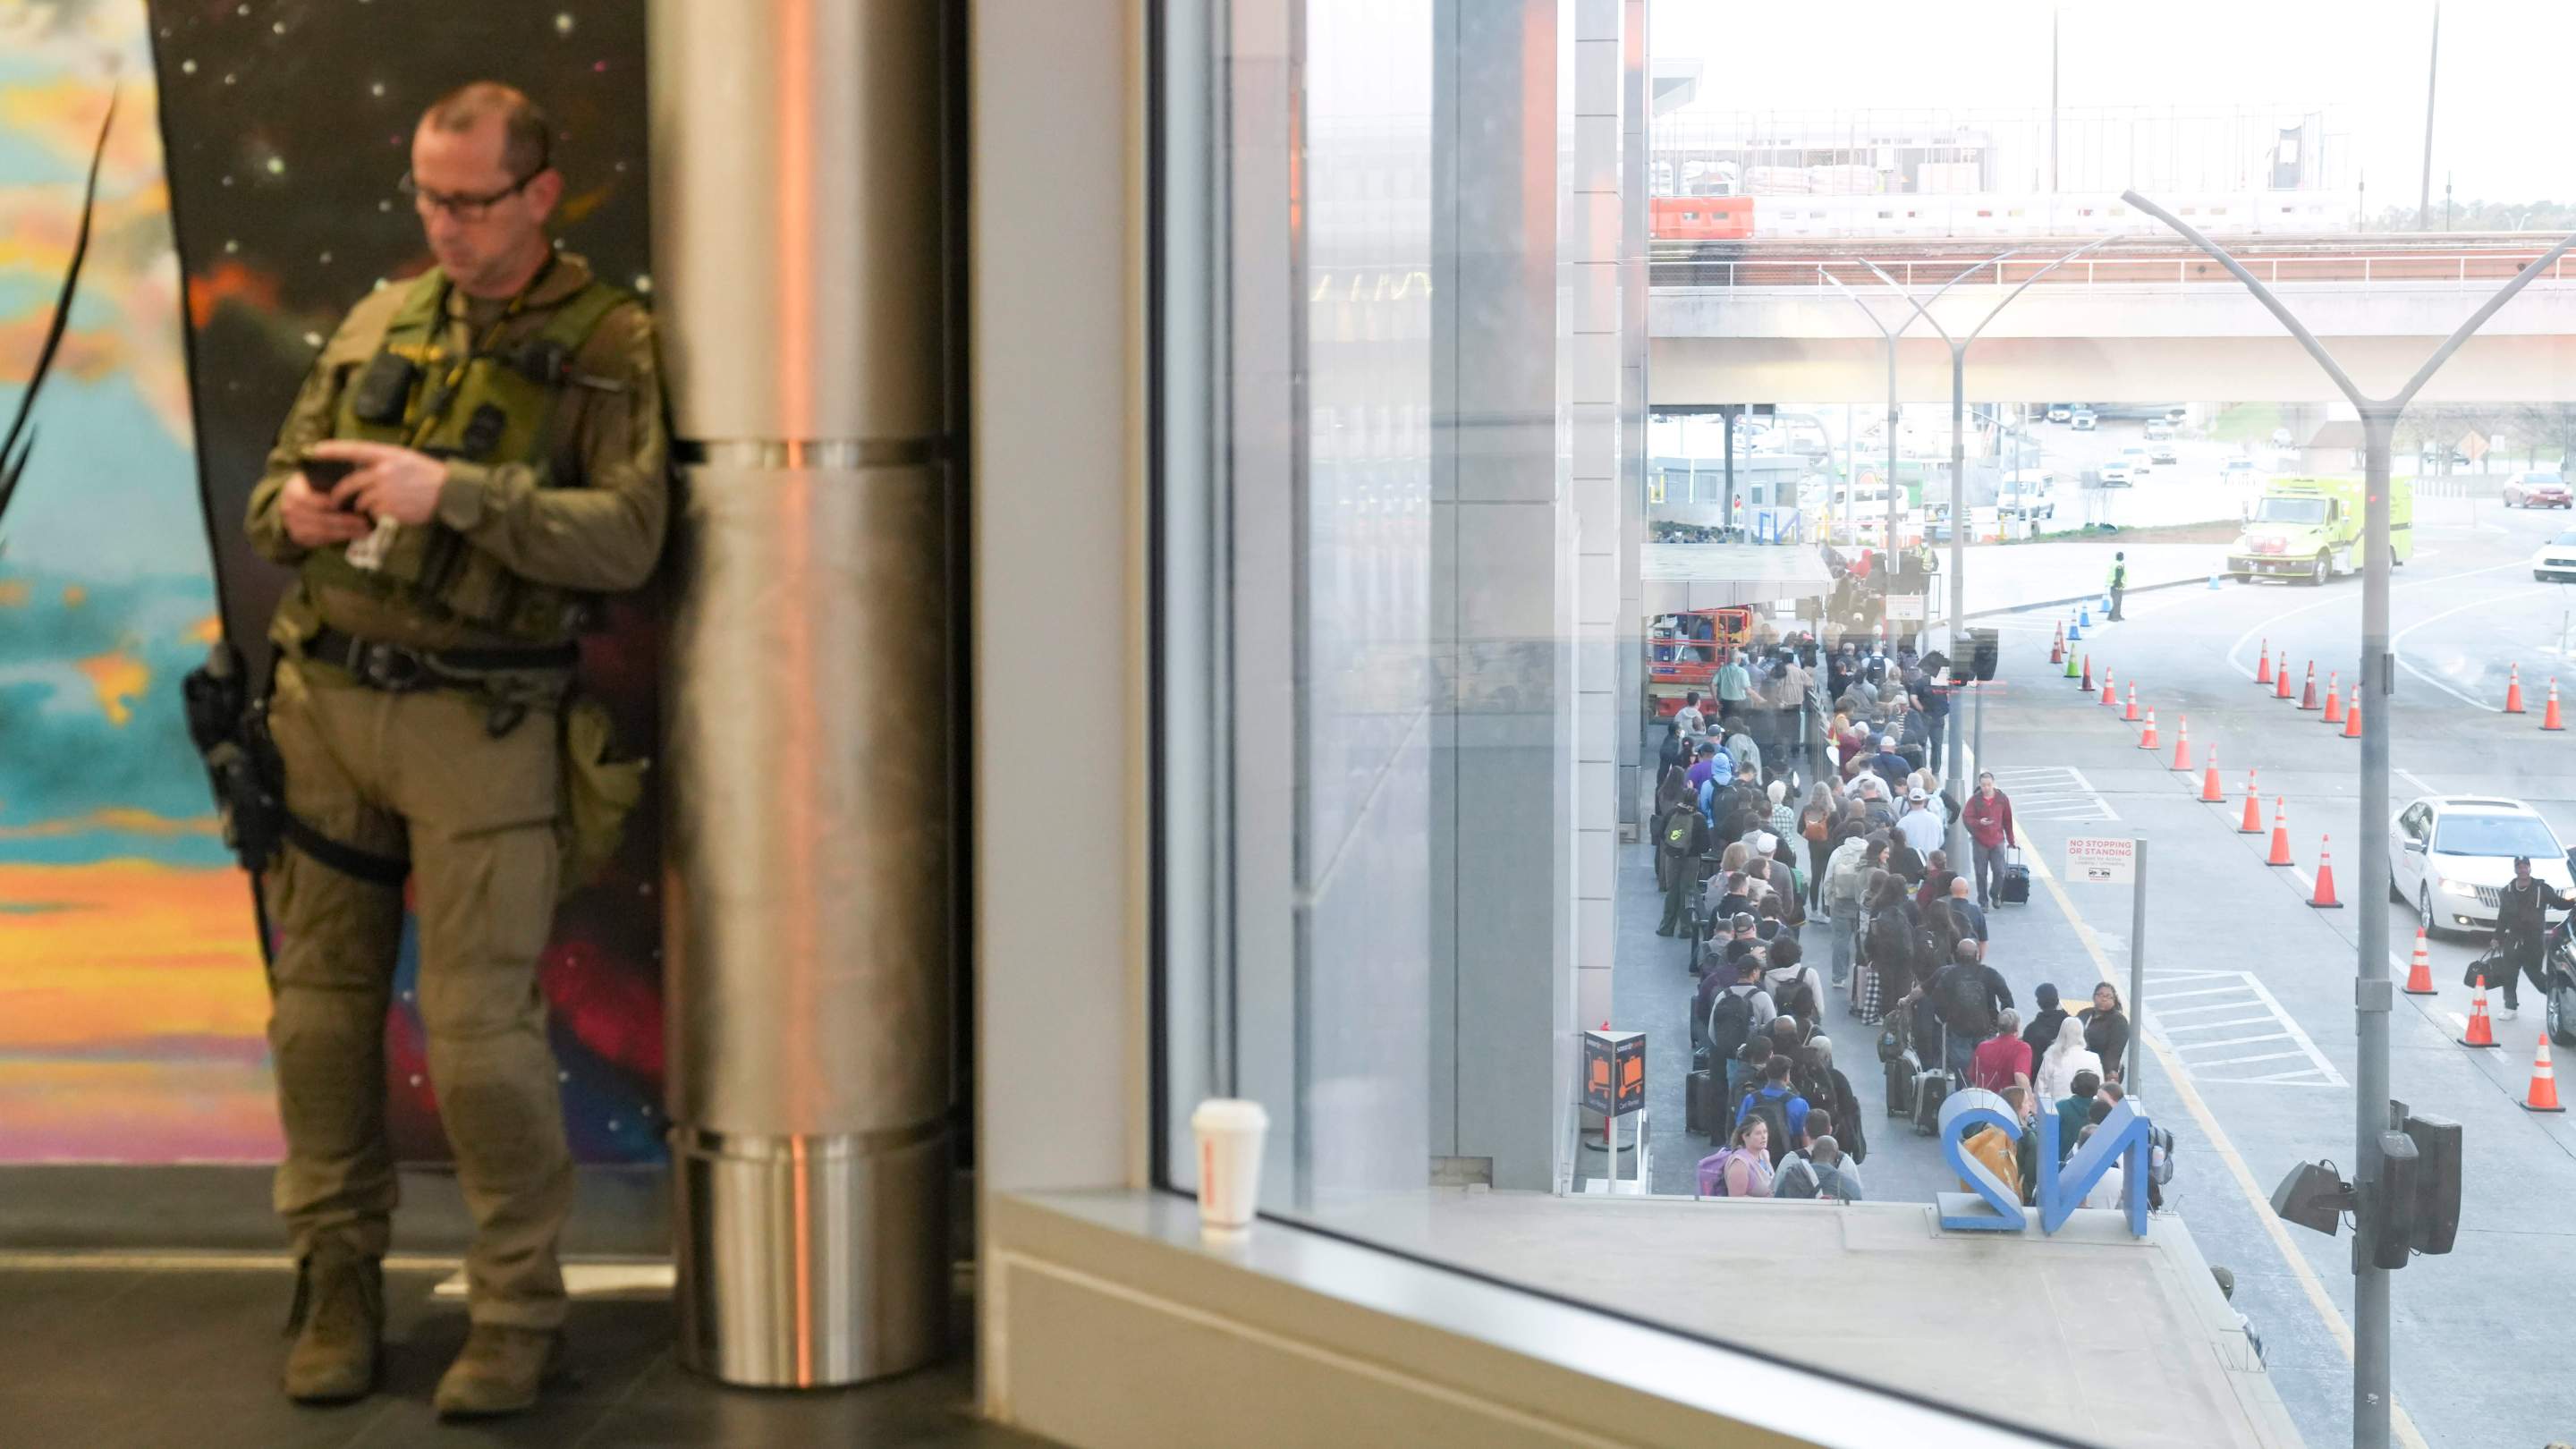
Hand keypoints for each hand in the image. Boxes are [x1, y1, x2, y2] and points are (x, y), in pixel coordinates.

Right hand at [279, 468, 372, 547]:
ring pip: (323, 531)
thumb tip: (358, 485)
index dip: (338, 504)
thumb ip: (332, 481)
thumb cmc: (314, 486)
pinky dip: (339, 538)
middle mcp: (289, 509)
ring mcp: (292, 525)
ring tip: (365, 531)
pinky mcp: (299, 537)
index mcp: (294, 491)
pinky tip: (355, 535)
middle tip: (366, 522)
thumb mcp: (318, 478)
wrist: (296, 501)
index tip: (359, 505)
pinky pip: (321, 540)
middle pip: (322, 518)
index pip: (318, 501)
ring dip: (346, 533)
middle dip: (346, 522)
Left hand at [308, 439, 446, 526]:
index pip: (354, 450)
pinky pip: (375, 513)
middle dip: (339, 495)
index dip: (333, 450)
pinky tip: (392, 511)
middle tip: (335, 501)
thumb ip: (383, 462)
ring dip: (364, 506)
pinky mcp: (391, 508)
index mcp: (388, 455)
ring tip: (375, 507)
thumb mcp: (406, 459)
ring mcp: (386, 491)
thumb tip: (361, 470)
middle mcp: (383, 472)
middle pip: (350, 483)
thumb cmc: (428, 474)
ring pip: (362, 501)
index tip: (315, 450)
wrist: (449, 492)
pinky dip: (379, 514)